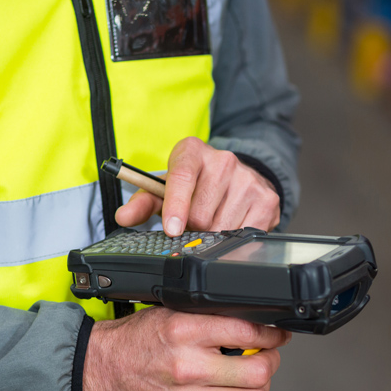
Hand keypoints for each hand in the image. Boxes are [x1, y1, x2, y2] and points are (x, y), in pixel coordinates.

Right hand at [82, 307, 291, 390]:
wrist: (105, 368)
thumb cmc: (138, 340)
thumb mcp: (172, 312)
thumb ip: (211, 316)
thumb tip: (253, 320)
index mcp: (185, 331)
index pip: (247, 332)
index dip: (272, 334)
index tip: (277, 334)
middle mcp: (188, 367)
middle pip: (257, 372)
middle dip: (270, 361)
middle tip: (267, 354)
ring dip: (262, 388)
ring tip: (253, 378)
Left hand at [115, 137, 280, 236]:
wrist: (237, 178)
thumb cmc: (194, 185)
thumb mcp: (165, 188)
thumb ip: (142, 202)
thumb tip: (123, 216)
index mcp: (192, 152)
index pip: (182, 177)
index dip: (176, 206)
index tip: (172, 229)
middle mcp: (223, 160)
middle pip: (200, 213)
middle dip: (192, 227)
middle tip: (192, 223)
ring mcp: (247, 179)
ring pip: (221, 227)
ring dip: (212, 234)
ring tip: (211, 221)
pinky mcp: (267, 199)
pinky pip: (244, 233)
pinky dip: (233, 238)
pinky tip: (230, 224)